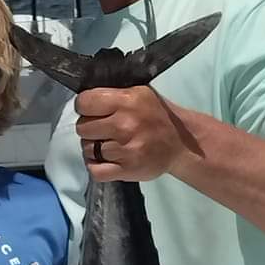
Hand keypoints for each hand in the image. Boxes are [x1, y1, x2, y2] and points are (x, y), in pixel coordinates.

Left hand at [74, 86, 204, 182]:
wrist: (181, 143)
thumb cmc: (156, 116)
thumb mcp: (139, 93)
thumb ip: (112, 95)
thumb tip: (84, 100)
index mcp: (127, 100)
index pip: (84, 102)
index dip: (84, 107)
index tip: (92, 111)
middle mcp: (125, 124)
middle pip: (83, 128)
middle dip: (89, 128)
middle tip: (103, 129)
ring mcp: (126, 149)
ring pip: (87, 149)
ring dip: (94, 148)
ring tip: (109, 144)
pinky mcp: (127, 170)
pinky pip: (95, 171)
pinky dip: (96, 166)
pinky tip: (105, 160)